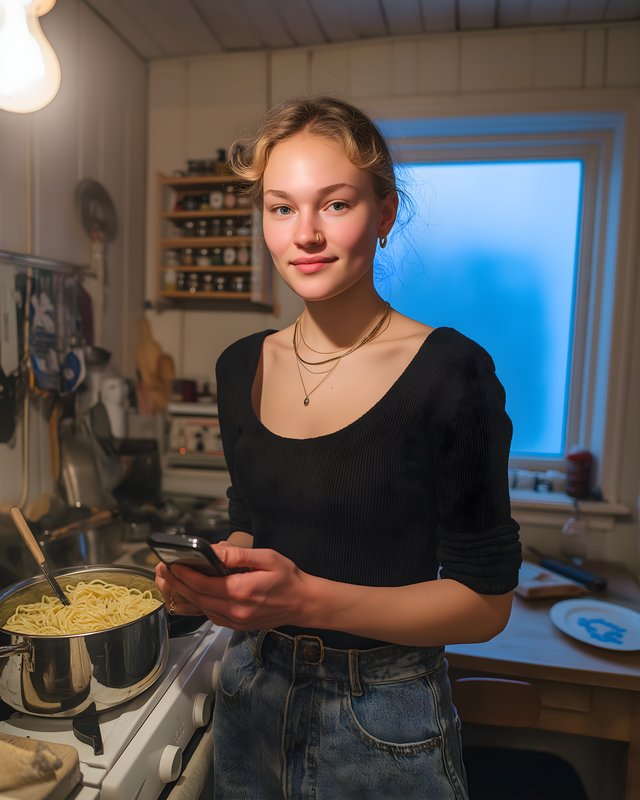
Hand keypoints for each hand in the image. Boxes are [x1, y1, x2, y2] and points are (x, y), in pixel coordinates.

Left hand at [154, 543, 310, 629]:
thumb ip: (239, 555)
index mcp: (242, 592)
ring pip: (201, 608)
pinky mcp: (236, 626)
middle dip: (177, 583)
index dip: (184, 575)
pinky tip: (192, 592)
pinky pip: (211, 615)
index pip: (204, 584)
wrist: (303, 603)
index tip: (170, 564)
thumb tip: (215, 549)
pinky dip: (198, 603)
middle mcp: (235, 610)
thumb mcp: (267, 558)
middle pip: (198, 598)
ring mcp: (235, 621)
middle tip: (162, 570)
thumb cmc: (288, 577)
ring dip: (184, 594)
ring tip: (171, 580)